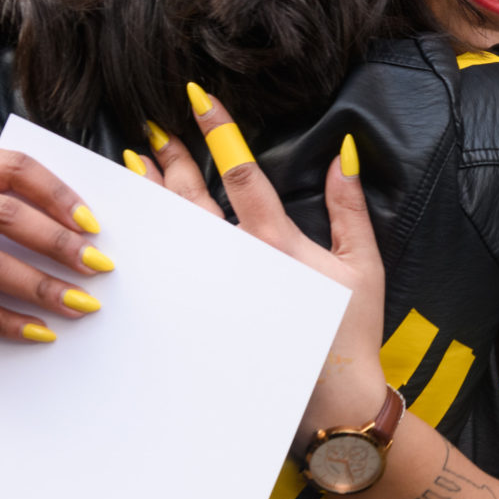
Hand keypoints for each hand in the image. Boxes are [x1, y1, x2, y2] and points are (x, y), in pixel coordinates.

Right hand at [0, 148, 110, 341]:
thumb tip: (74, 225)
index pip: (15, 167)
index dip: (59, 194)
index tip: (93, 225)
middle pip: (6, 216)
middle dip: (59, 244)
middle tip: (98, 267)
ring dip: (41, 287)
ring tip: (78, 303)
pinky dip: (4, 320)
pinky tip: (37, 330)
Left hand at [134, 85, 388, 440]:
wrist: (332, 399)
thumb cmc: (352, 332)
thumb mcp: (363, 265)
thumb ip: (350, 208)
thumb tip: (343, 155)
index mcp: (275, 243)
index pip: (241, 175)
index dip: (219, 132)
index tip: (198, 99)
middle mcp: (237, 263)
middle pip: (194, 199)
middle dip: (174, 159)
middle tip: (153, 128)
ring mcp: (216, 291)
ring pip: (175, 233)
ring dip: (155, 195)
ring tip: (135, 163)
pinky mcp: (206, 315)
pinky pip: (172, 271)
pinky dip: (154, 242)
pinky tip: (139, 225)